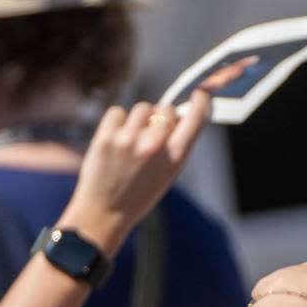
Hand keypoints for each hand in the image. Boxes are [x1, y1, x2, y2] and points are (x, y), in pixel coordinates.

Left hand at [58, 90, 210, 253]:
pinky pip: (118, 112)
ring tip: (132, 141)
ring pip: (142, 108)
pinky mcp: (106, 136)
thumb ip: (176, 144)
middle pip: (165, 109)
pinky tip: (117, 140)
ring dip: (139, 119)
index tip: (200, 94)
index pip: (195, 119)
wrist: (106, 211)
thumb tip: (177, 115)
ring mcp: (129, 140)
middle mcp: (155, 146)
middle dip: (162, 117)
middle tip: (152, 136)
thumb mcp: (169, 173)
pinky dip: (118, 122)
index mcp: (176, 157)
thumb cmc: (140, 193)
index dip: (200, 102)